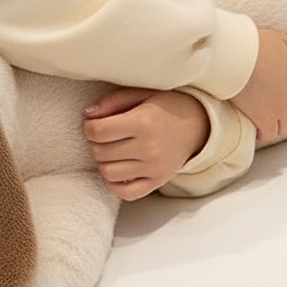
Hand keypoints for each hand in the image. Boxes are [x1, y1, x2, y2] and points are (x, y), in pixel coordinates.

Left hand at [82, 88, 208, 200]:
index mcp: (143, 122)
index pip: (98, 131)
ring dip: (102, 161)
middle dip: (94, 143)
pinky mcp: (158, 182)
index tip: (91, 123)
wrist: (198, 125)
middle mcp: (149, 147)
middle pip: (100, 152)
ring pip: (108, 173)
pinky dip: (114, 183)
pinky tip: (117, 168)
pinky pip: (125, 193)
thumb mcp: (141, 94)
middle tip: (102, 135)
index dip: (88, 127)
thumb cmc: (166, 106)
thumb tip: (87, 114)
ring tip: (111, 150)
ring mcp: (154, 168)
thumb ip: (112, 102)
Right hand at [231, 29, 286, 143]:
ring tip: (262, 120)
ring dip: (275, 125)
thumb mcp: (277, 38)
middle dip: (285, 112)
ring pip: (284, 126)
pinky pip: (269, 134)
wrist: (234, 55)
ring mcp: (280, 108)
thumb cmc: (252, 44)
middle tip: (269, 108)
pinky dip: (263, 134)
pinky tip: (254, 128)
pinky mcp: (264, 118)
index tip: (283, 96)